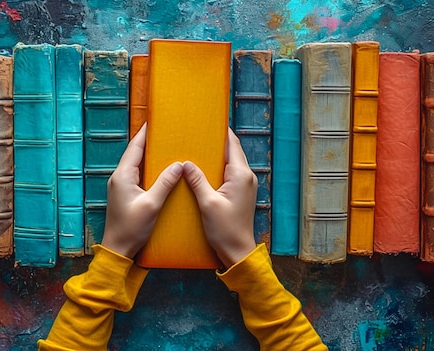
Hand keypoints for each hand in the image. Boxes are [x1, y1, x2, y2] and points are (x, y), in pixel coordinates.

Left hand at [102, 124, 182, 258]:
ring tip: (164, 145)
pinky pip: (137, 174)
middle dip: (148, 141)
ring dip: (148, 154)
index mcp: (122, 176)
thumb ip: (165, 183)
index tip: (155, 121)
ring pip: (136, 163)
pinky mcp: (124, 193)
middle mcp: (119, 177)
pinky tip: (159, 168)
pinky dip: (147, 167)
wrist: (117, 249)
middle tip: (164, 131)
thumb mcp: (152, 204)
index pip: (135, 147)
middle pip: (134, 153)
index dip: (145, 134)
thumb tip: (179, 165)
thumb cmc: (132, 228)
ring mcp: (120, 185)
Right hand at [183, 128, 257, 267]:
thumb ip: (197, 181)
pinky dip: (219, 166)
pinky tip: (204, 169)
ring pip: (231, 161)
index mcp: (240, 174)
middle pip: (232, 150)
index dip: (221, 131)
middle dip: (217, 140)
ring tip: (199, 147)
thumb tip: (186, 163)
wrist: (238, 251)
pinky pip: (230, 172)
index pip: (232, 144)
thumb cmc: (225, 229)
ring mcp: (245, 185)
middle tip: (199, 132)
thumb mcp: (207, 203)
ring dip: (218, 153)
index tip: (208, 120)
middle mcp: (246, 176)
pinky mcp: (241, 192)